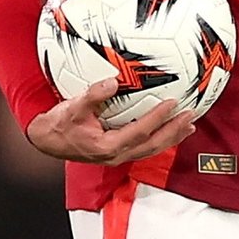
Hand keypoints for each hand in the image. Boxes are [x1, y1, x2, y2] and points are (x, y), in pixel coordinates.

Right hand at [26, 78, 194, 164]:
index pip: (140, 132)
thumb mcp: (73, 107)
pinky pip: (145, 147)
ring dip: (172, 137)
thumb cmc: (60, 124)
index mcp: (108, 146)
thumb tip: (113, 82)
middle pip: (152, 145)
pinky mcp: (118, 153)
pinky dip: (161, 139)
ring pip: (151, 149)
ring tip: (189, 125)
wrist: (48, 141)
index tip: (172, 103)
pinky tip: (170, 131)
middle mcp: (116, 155)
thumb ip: (93, 95)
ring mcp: (118, 157)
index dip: (158, 118)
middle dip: (173, 131)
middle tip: (191, 116)